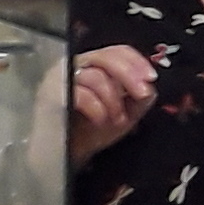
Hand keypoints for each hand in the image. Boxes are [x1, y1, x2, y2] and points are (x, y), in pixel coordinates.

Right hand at [67, 46, 157, 164]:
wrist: (68, 153)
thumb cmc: (93, 130)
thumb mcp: (125, 113)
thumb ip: (139, 98)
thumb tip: (149, 87)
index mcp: (97, 66)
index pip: (117, 51)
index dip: (137, 62)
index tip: (150, 78)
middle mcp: (79, 66)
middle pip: (106, 57)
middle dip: (129, 76)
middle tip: (141, 93)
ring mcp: (63, 78)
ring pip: (95, 76)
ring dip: (113, 100)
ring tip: (117, 118)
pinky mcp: (53, 94)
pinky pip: (80, 93)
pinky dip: (96, 107)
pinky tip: (100, 118)